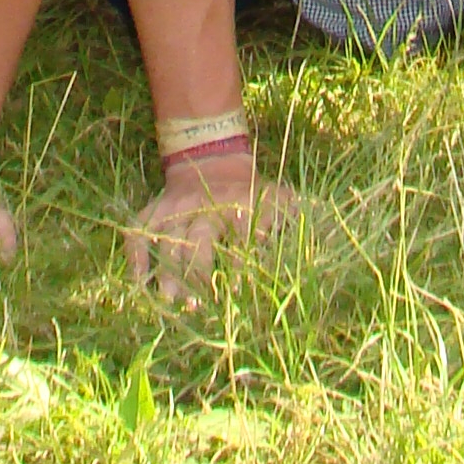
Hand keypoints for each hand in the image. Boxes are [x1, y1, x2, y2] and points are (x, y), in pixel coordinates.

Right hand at [123, 155, 297, 300]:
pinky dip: (136, 255)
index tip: (237, 291)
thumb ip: (298, 216)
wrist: (213, 159)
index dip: (238, 264)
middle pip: (197, 239)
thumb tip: (327, 232)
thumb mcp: (278, 198)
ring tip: (168, 300)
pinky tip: (139, 282)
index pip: (239, 237)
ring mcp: (177, 206)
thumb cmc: (252, 192)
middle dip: (195, 272)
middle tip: (195, 304)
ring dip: (166, 270)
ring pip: (166, 238)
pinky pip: (138, 231)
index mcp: (239, 204)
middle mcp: (205, 205)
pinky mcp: (155, 209)